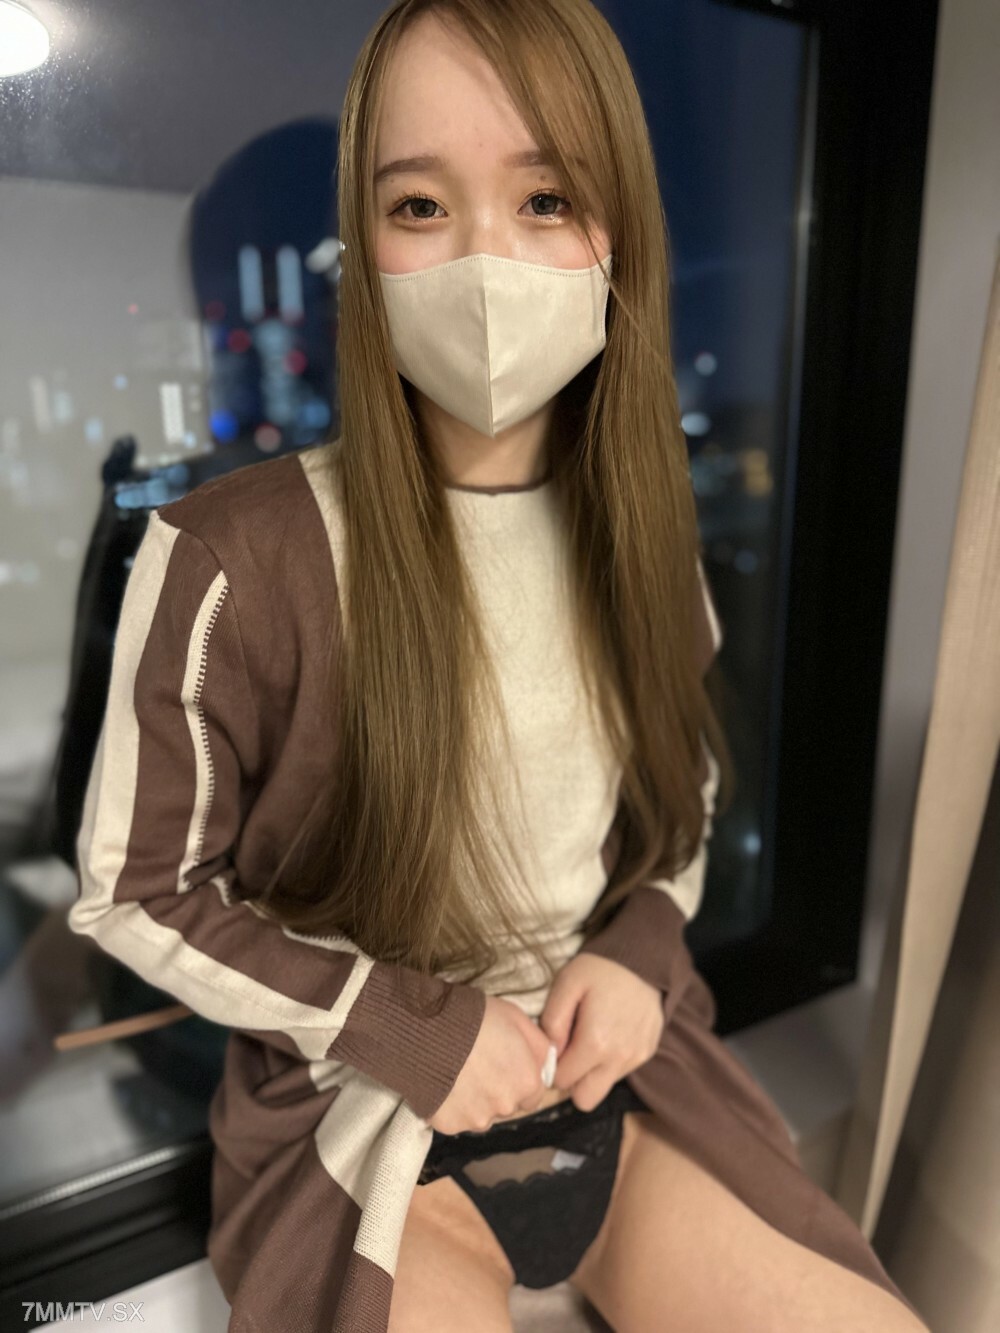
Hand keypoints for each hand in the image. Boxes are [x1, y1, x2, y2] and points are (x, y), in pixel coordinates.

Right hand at [428, 994, 553, 1134]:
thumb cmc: (474, 1018)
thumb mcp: (516, 1018)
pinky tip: (442, 1082)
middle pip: (507, 1106)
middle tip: (478, 1065)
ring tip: (458, 1072)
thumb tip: (547, 1063)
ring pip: (481, 1115)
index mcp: (527, 1082)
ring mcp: (476, 1119)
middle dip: (498, 1090)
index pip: (533, 1094)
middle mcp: (506, 1107)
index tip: (503, 1064)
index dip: (518, 1078)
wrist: (427, 1029)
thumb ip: (539, 1046)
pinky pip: (455, 1119)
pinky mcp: (449, 1125)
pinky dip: (451, 1106)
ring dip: (474, 1100)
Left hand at [538, 953, 663, 1111]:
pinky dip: (611, 1060)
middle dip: (573, 1080)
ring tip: (592, 1035)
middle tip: (570, 1050)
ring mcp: (637, 1057)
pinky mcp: (648, 1052)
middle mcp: (619, 1058)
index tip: (556, 1045)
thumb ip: (552, 1022)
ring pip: (604, 1086)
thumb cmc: (600, 968)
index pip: (562, 1081)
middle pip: (586, 1100)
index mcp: (595, 1043)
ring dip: (593, 1070)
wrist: (644, 956)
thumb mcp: (566, 984)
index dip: (553, 1066)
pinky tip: (611, 1032)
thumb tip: (549, 1052)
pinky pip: (621, 1071)